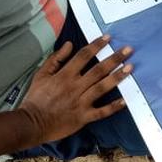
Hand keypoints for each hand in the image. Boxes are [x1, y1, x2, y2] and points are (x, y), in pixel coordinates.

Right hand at [18, 36, 133, 143]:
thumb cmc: (36, 98)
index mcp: (64, 75)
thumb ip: (56, 59)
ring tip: (130, 68)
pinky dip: (113, 107)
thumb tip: (69, 44)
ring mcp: (81, 102)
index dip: (97, 46)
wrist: (31, 123)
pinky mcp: (84, 117)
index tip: (108, 38)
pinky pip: (101, 112)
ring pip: (102, 88)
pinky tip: (125, 100)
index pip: (83, 56)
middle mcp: (75, 87)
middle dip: (114, 59)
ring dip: (117, 77)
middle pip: (98, 70)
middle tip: (128, 50)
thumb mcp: (41, 75)